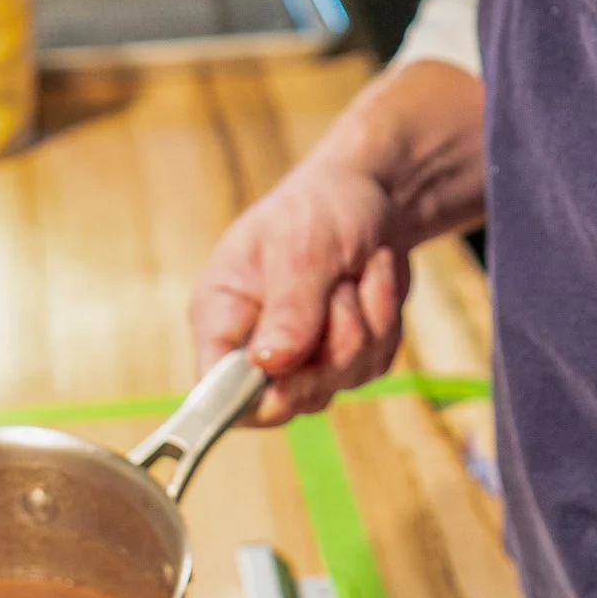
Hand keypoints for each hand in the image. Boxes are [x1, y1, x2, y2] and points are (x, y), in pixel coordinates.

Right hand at [190, 153, 406, 425]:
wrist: (370, 196)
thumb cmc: (320, 209)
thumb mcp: (302, 247)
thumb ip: (288, 307)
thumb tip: (269, 364)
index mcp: (221, 314)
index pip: (213, 387)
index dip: (245, 401)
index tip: (286, 386)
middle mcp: (254, 345)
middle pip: (287, 397)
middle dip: (331, 348)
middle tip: (342, 293)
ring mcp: (302, 358)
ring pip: (338, 381)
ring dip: (364, 325)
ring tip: (353, 274)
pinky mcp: (343, 359)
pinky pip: (372, 367)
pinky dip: (383, 322)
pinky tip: (370, 284)